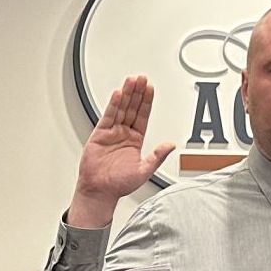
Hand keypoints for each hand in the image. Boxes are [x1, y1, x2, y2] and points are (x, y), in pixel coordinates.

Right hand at [69, 77, 174, 226]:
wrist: (100, 191)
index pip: (142, 116)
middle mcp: (124, 134)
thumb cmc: (119, 185)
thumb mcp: (145, 171)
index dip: (147, 102)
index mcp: (135, 140)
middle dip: (137, 93)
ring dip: (127, 94)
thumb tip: (171, 145)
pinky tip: (119, 94)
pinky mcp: (100, 134)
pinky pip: (108, 116)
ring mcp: (112, 133)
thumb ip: (157, 156)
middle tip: (141, 78)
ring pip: (121, 109)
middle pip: (132, 108)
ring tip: (131, 81)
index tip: (150, 89)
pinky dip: (113, 105)